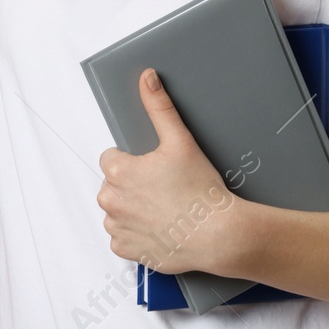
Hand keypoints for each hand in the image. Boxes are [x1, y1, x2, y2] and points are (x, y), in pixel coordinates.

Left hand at [96, 68, 249, 277]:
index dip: (134, 161)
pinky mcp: (127, 250)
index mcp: (118, 172)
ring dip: (132, 208)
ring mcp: (118, 228)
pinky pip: (122, 237)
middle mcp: (111, 201)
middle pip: (113, 185)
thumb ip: (159, 107)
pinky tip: (159, 226)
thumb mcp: (180, 140)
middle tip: (163, 187)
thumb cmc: (200, 190)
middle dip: (132, 184)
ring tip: (163, 207)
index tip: (155, 168)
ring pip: (117, 211)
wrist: (218, 234)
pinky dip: (136, 233)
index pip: (111, 158)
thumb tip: (147, 78)